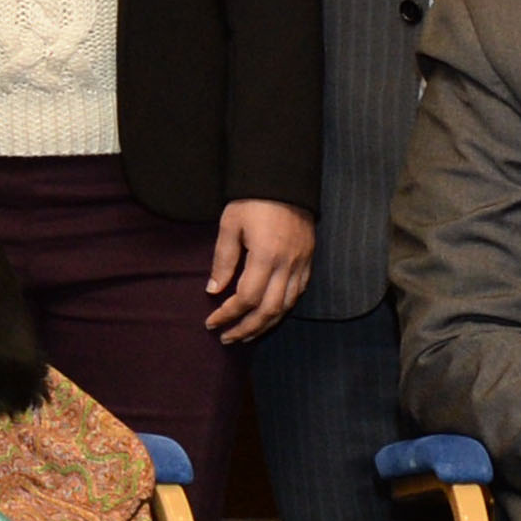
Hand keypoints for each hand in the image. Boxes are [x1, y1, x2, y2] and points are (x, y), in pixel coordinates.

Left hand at [205, 203, 315, 341]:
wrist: (285, 183)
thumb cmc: (252, 201)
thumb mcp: (230, 225)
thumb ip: (223, 260)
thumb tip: (213, 290)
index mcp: (266, 256)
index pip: (247, 298)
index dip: (228, 314)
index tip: (211, 322)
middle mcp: (287, 265)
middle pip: (269, 311)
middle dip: (246, 328)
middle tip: (226, 338)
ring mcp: (301, 265)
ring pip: (286, 307)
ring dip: (265, 325)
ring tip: (245, 335)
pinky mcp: (309, 262)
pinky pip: (297, 295)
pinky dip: (282, 310)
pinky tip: (268, 316)